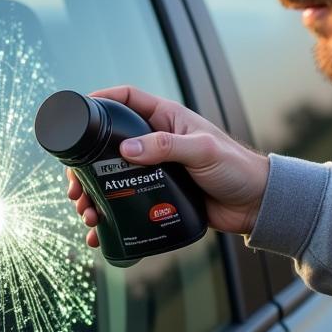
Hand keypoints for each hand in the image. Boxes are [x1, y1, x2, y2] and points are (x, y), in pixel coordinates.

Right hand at [67, 85, 270, 245]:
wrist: (256, 205)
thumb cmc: (236, 168)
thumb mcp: (202, 151)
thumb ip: (165, 146)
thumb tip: (126, 150)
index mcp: (165, 118)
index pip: (125, 99)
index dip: (99, 99)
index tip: (77, 112)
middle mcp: (155, 140)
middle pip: (107, 145)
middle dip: (86, 166)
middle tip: (75, 186)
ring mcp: (154, 169)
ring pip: (111, 178)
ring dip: (93, 196)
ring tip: (87, 213)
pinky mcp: (157, 195)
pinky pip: (126, 203)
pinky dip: (110, 217)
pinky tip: (100, 232)